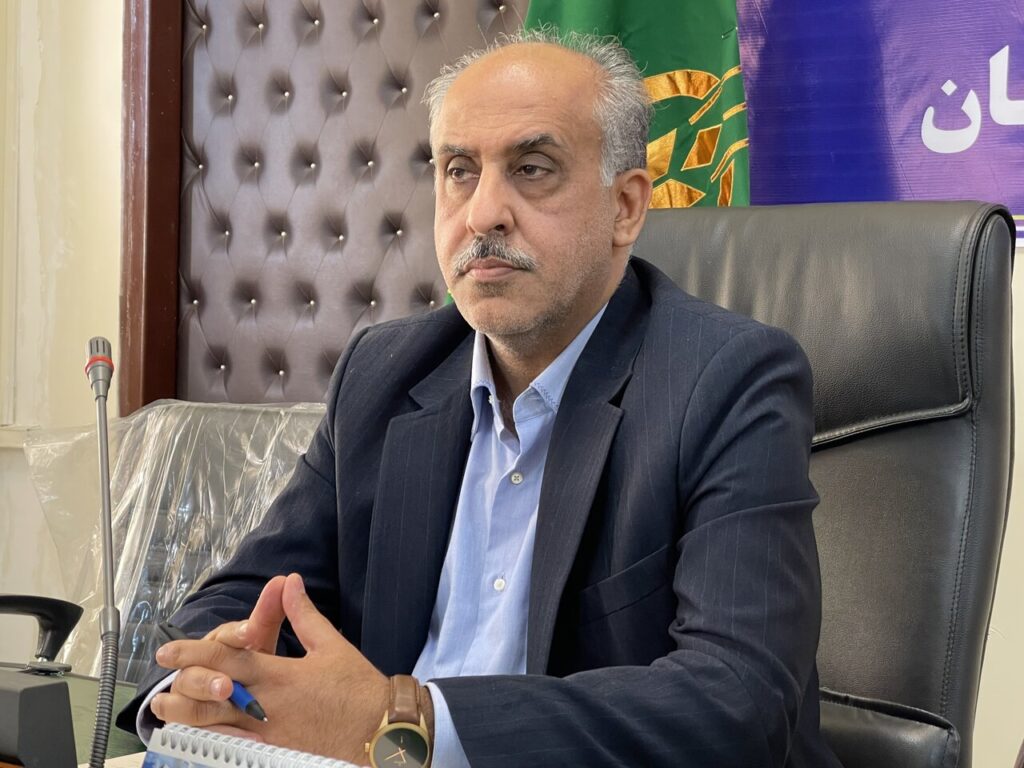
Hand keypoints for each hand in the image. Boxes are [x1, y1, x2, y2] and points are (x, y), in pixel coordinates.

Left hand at [152, 573, 388, 761]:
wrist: (379, 728)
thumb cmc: (358, 686)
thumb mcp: (331, 644)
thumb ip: (303, 614)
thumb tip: (288, 583)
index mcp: (281, 675)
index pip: (229, 661)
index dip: (195, 653)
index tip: (169, 650)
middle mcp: (269, 705)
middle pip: (214, 696)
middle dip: (183, 686)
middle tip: (159, 683)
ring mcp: (270, 732)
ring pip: (218, 726)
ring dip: (189, 716)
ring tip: (166, 709)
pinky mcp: (275, 750)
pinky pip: (236, 745)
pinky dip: (214, 738)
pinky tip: (200, 734)